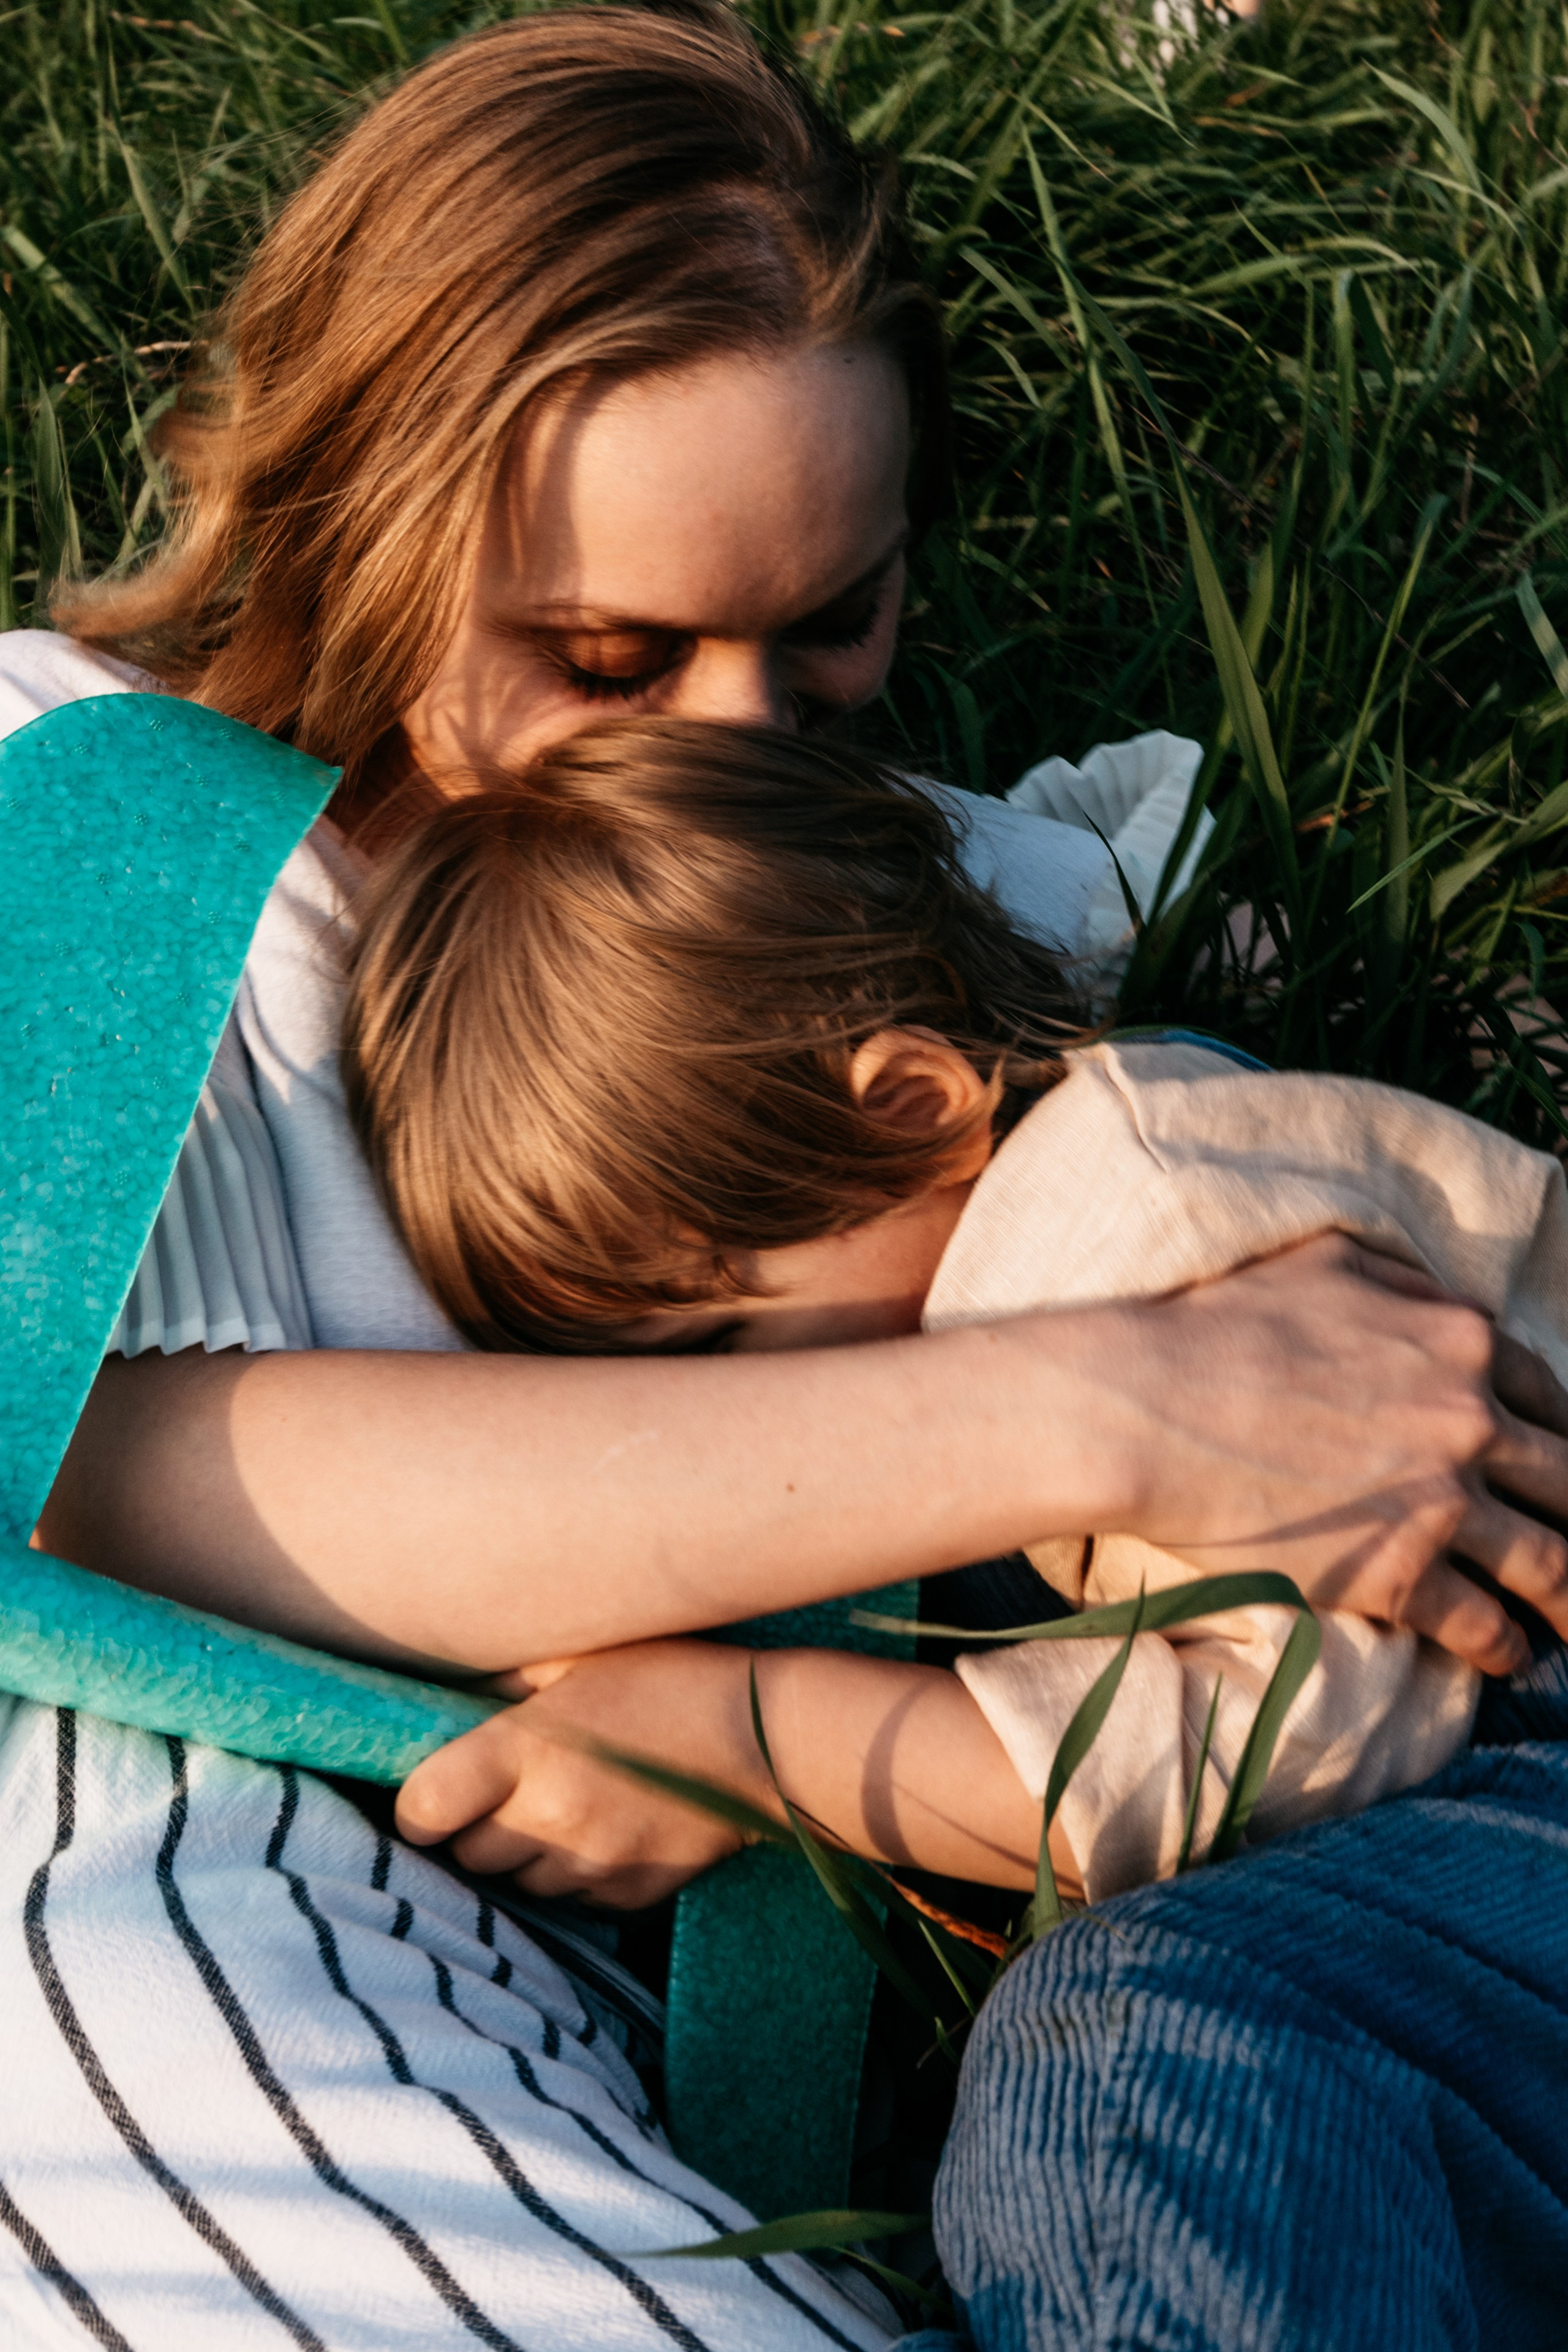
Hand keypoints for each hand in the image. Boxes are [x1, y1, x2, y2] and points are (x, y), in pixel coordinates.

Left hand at [394, 1640, 765, 1905]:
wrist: (766, 1737)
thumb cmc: (669, 1679)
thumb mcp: (579, 1658)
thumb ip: (510, 1681)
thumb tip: (453, 1699)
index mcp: (525, 1751)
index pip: (425, 1810)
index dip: (419, 1809)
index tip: (433, 1798)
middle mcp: (549, 1815)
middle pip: (468, 1857)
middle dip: (473, 1831)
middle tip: (501, 1796)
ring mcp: (591, 1863)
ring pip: (520, 1884)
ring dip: (525, 1855)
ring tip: (559, 1810)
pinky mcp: (629, 1896)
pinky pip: (575, 1900)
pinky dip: (576, 1875)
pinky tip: (605, 1831)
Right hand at [1115, 1232, 1567, 1675]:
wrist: (1146, 1409)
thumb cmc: (1217, 1329)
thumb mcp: (1326, 1264)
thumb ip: (1403, 1285)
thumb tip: (1440, 1304)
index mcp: (1460, 1343)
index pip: (1549, 1392)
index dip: (1560, 1431)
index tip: (1555, 1459)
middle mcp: (1470, 1423)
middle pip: (1567, 1481)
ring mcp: (1440, 1504)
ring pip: (1548, 1562)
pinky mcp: (1397, 1575)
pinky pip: (1480, 1623)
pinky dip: (1505, 1646)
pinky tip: (1509, 1655)